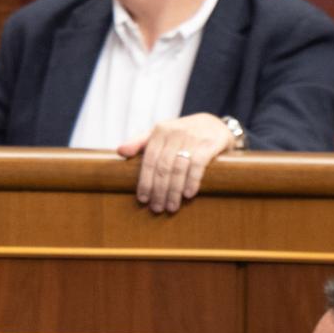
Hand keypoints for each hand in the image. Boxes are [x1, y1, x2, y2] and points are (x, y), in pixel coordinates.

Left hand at [117, 113, 235, 213]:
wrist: (214, 124)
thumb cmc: (182, 134)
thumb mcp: (161, 134)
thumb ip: (139, 142)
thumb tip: (120, 152)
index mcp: (159, 131)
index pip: (149, 160)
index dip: (145, 181)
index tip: (143, 199)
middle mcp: (175, 133)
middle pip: (163, 167)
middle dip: (159, 191)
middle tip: (157, 208)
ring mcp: (193, 138)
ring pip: (179, 169)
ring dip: (174, 191)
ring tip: (171, 207)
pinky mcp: (209, 144)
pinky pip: (197, 165)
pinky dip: (192, 181)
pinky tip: (188, 195)